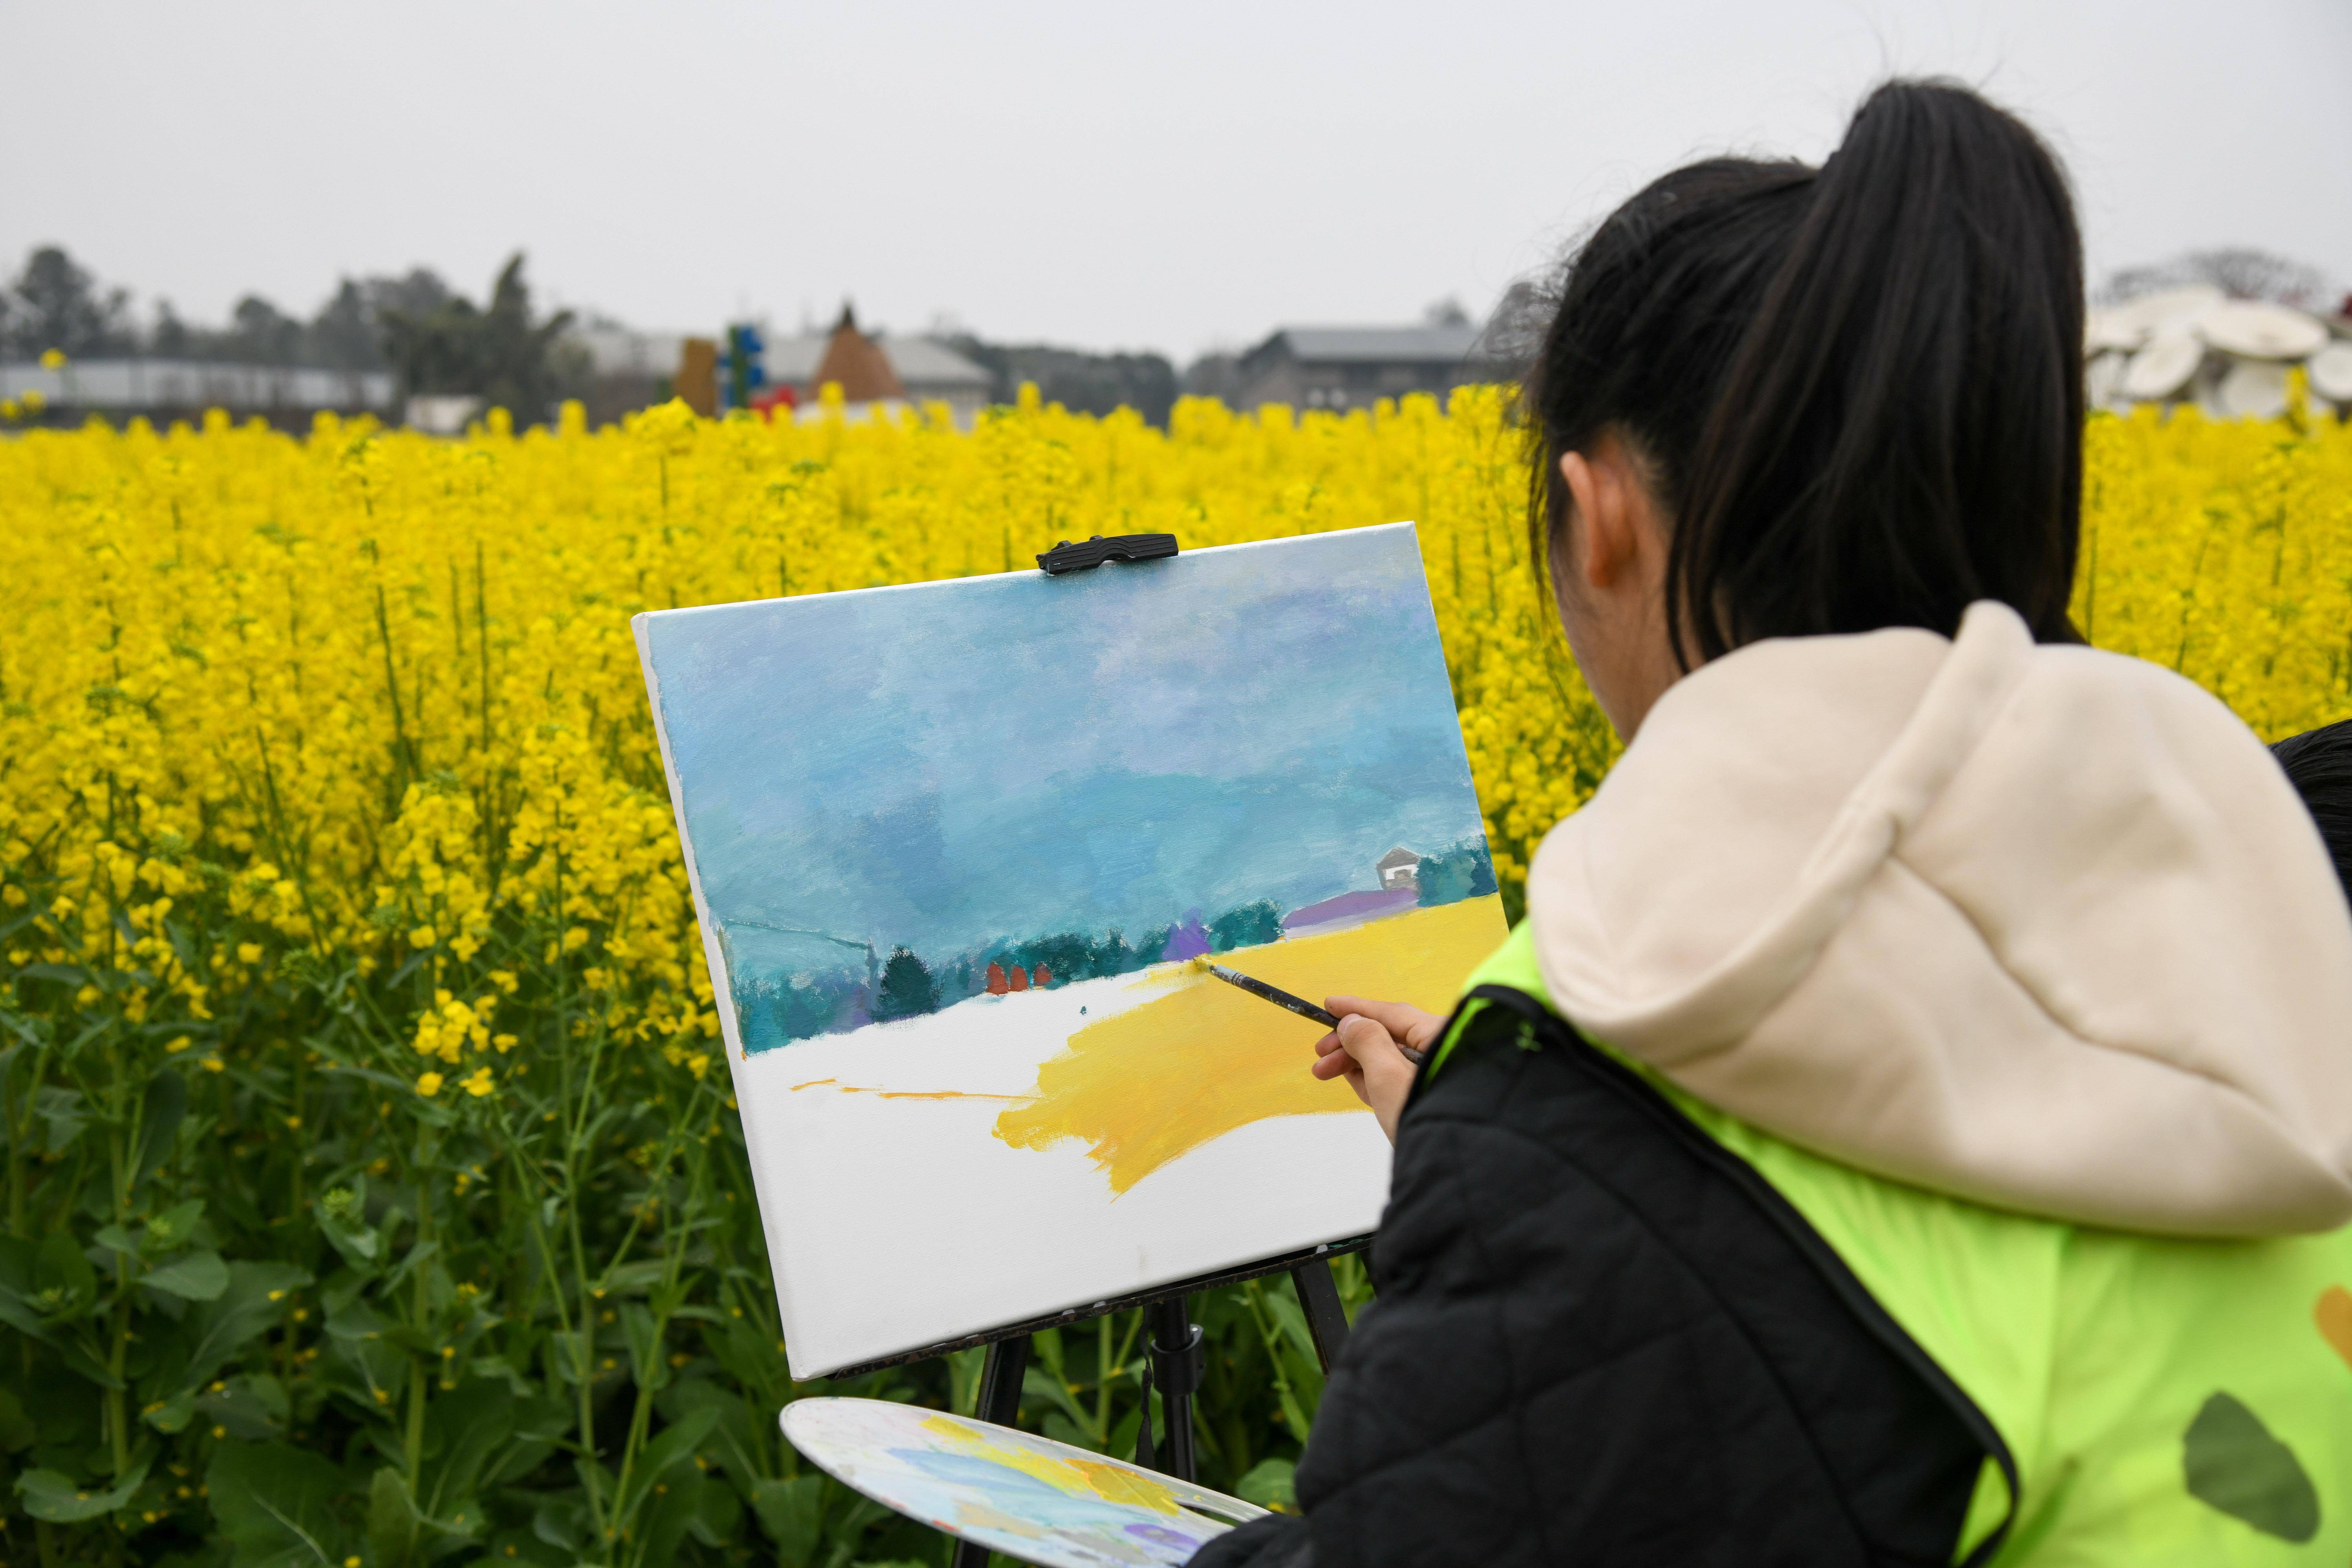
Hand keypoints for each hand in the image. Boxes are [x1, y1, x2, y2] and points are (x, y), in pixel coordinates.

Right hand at [1311, 996, 1445, 1142]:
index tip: (1327, 1005)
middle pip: (1389, 1036)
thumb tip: (1351, 1022)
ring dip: (1355, 1062)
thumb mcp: (1388, 1076)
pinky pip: (1396, 1079)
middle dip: (1350, 1043)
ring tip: (1324, 1072)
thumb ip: (1367, 1041)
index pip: (1393, 1013)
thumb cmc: (1424, 1120)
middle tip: (1319, 1055)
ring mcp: (1437, 1075)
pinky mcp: (1430, 1096)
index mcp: (1440, 1036)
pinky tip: (1351, 1079)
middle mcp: (1443, 1050)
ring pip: (1388, 1058)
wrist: (1451, 1171)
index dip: (1357, 1008)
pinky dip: (1372, 1078)